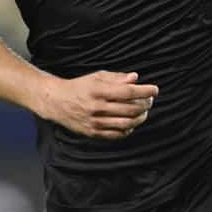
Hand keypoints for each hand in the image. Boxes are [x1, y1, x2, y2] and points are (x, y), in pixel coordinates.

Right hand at [40, 70, 158, 139]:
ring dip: (140, 117)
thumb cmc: (79, 86)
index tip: (155, 90)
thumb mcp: (97, 77)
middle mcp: (97, 107)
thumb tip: (135, 78)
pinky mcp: (93, 132)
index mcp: (98, 90)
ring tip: (143, 112)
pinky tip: (131, 123)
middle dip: (145, 104)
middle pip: (130, 108)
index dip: (145, 91)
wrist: (56, 101)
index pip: (128, 92)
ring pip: (126, 123)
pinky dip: (128, 129)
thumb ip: (117, 78)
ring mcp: (95, 122)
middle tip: (150, 100)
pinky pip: (117, 134)